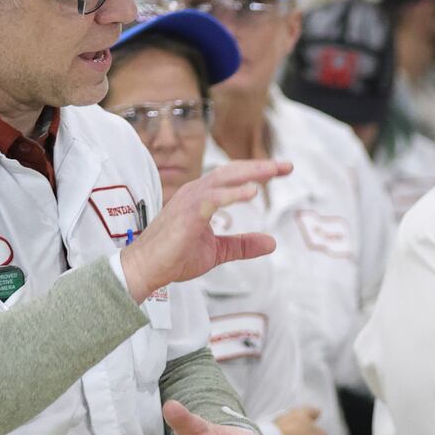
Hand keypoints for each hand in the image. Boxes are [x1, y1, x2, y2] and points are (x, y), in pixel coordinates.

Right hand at [120, 160, 293, 301]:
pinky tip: (252, 192)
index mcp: (203, 197)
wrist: (147, 269)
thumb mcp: (218, 251)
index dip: (258, 172)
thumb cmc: (175, 257)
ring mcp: (191, 200)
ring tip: (273, 171)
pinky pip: (213, 198)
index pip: (234, 178)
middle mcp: (197, 192)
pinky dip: (233, 193)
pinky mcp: (188, 213)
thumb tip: (272, 243)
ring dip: (250, 173)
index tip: (282, 169)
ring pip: (224, 178)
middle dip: (260, 166)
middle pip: (233, 172)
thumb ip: (243, 244)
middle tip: (287, 165)